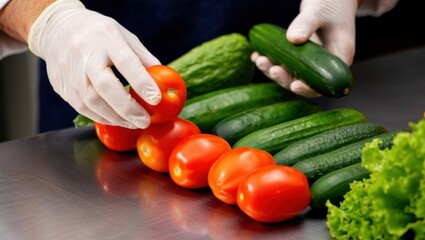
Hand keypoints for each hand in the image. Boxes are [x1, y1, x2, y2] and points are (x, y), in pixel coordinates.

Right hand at [28, 0, 160, 128]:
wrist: (58, 28)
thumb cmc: (99, 34)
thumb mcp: (125, 36)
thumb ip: (143, 59)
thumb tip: (163, 83)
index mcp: (105, 37)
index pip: (125, 62)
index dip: (141, 82)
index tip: (156, 99)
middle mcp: (84, 53)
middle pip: (104, 86)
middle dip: (127, 108)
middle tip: (144, 121)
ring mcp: (69, 70)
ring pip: (90, 102)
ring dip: (115, 117)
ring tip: (133, 123)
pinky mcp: (60, 85)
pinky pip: (80, 107)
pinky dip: (100, 117)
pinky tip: (115, 119)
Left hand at [252, 0, 357, 97]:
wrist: (328, 0)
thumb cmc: (329, 4)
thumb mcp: (319, 11)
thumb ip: (307, 24)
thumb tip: (293, 39)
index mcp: (339, 57)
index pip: (326, 81)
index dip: (311, 88)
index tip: (295, 85)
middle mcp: (325, 64)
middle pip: (305, 82)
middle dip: (286, 79)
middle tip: (272, 69)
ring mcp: (311, 62)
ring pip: (291, 75)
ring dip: (274, 71)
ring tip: (260, 60)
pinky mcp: (299, 58)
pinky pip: (284, 65)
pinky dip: (270, 62)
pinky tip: (256, 56)